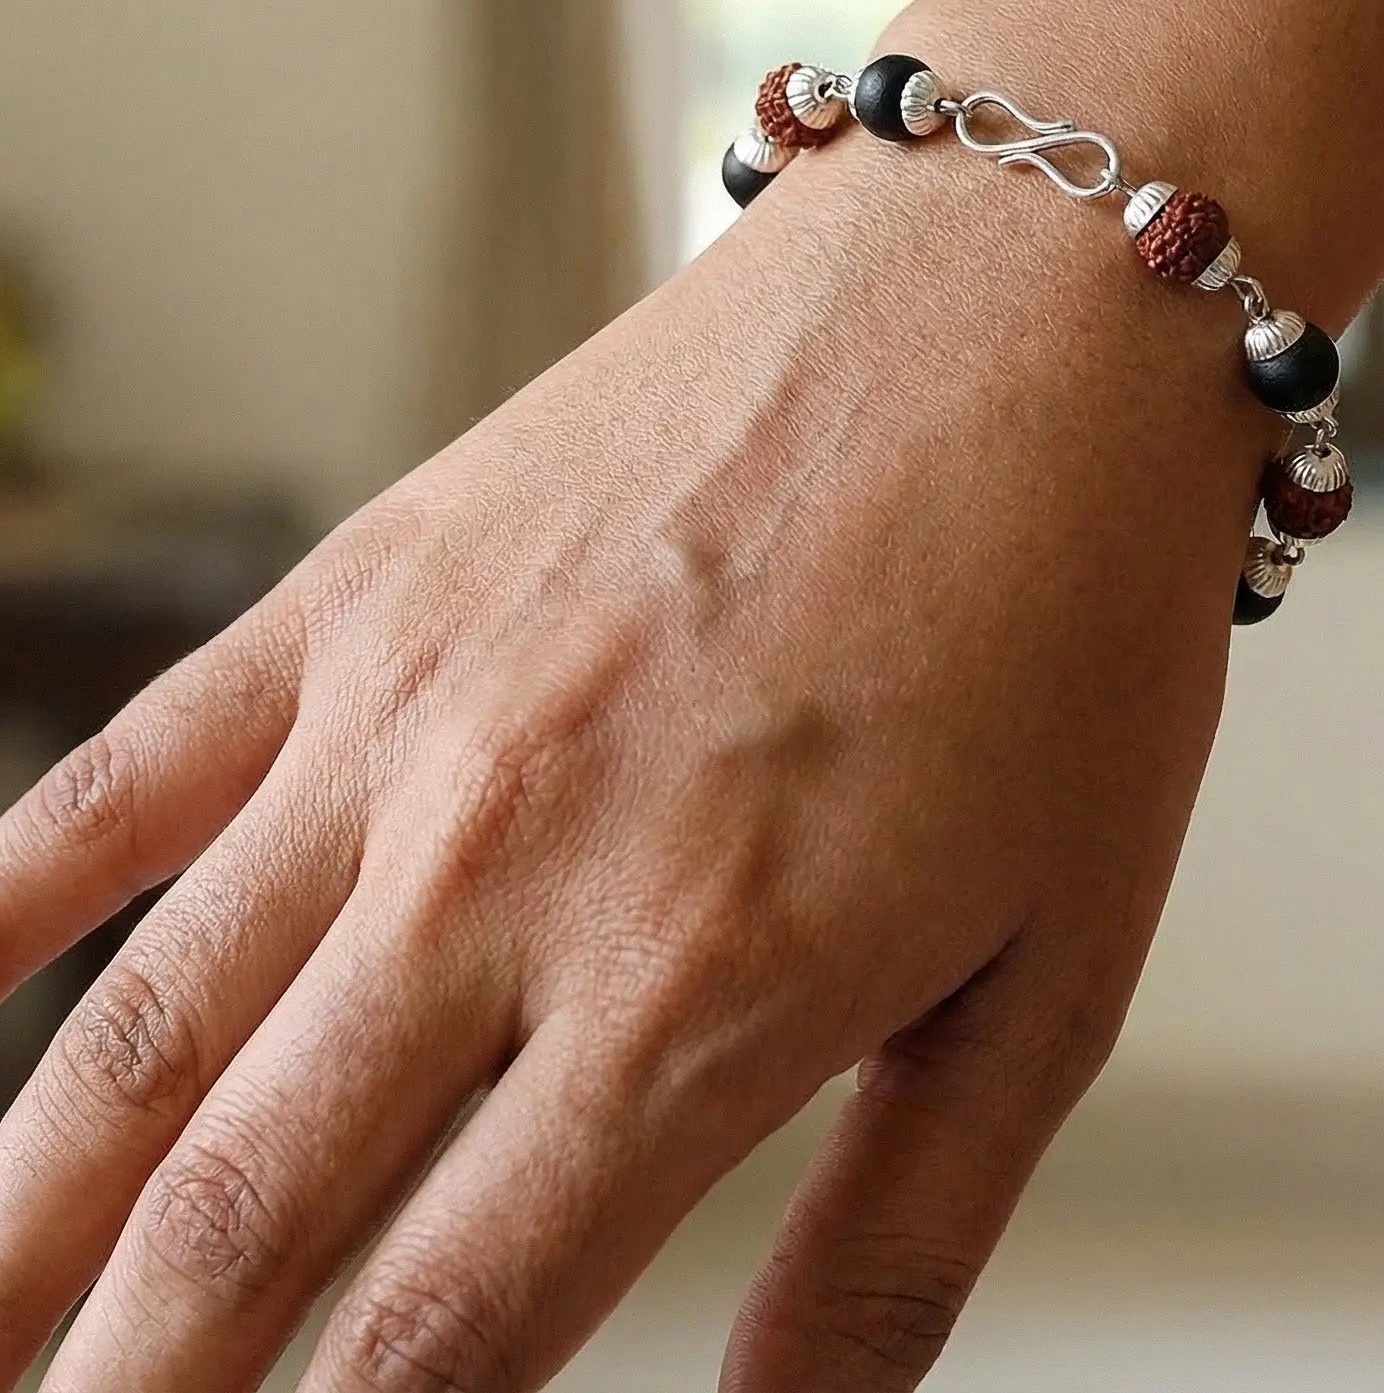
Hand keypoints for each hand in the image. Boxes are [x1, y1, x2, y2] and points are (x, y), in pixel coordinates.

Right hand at [0, 130, 1263, 1391]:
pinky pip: (131, 776)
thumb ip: (893, 1247)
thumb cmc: (1073, 624)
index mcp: (702, 991)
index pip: (434, 1342)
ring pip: (135, 1038)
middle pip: (237, 1225)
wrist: (1022, 299)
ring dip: (14, 1232)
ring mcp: (410, 713)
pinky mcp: (373, 585)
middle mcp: (510, 867)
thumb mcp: (1053, 970)